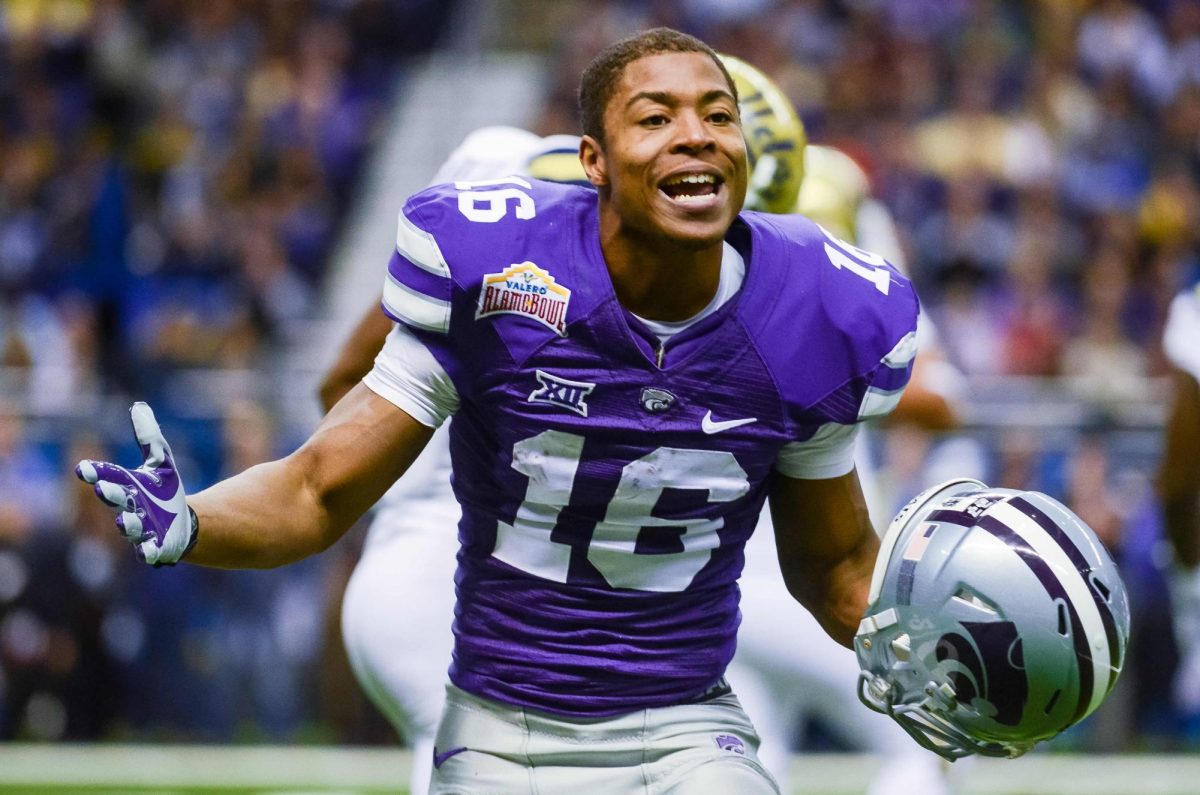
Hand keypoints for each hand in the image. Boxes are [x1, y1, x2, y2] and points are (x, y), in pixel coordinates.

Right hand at [76, 402, 197, 565]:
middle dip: (111, 494)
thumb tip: (139, 406)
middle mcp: (128, 507)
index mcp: (127, 486)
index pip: (107, 476)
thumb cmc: (164, 492)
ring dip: (126, 523)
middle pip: (117, 500)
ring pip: (129, 527)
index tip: (83, 468)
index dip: (94, 473)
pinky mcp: (155, 546)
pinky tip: (149, 552)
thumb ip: (148, 437)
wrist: (182, 524)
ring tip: (124, 520)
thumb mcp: (161, 462)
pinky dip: (148, 552)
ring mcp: (140, 529)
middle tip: (105, 488)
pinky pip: (149, 551)